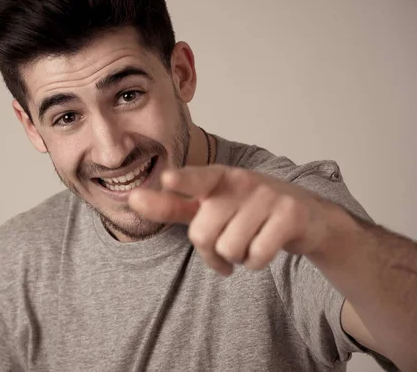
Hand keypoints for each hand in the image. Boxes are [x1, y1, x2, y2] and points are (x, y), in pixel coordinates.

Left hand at [128, 164, 336, 274]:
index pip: (196, 178)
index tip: (167, 179)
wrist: (306, 216)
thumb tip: (133, 198)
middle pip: (203, 233)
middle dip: (211, 252)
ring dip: (236, 257)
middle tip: (225, 248)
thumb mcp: (210, 205)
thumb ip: (172, 205)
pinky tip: (263, 248)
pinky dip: (256, 262)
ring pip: (230, 249)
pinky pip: (257, 256)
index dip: (181, 180)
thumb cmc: (247, 210)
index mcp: (217, 177)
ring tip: (248, 242)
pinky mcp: (290, 215)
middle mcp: (241, 182)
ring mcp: (268, 196)